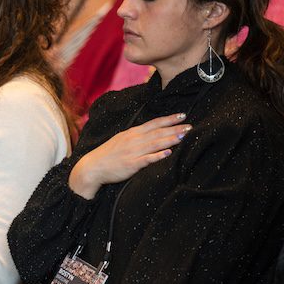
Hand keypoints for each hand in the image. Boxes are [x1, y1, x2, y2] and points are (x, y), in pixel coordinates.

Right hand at [69, 113, 190, 198]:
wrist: (92, 167)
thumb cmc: (108, 155)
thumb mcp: (121, 140)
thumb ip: (136, 136)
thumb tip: (151, 133)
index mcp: (132, 133)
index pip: (153, 123)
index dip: (168, 119)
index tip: (182, 115)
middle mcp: (134, 140)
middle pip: (158, 133)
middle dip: (175, 129)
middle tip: (190, 126)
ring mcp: (133, 152)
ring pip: (155, 144)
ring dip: (170, 139)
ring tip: (184, 136)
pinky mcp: (131, 165)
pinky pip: (147, 159)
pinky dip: (158, 156)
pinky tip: (168, 153)